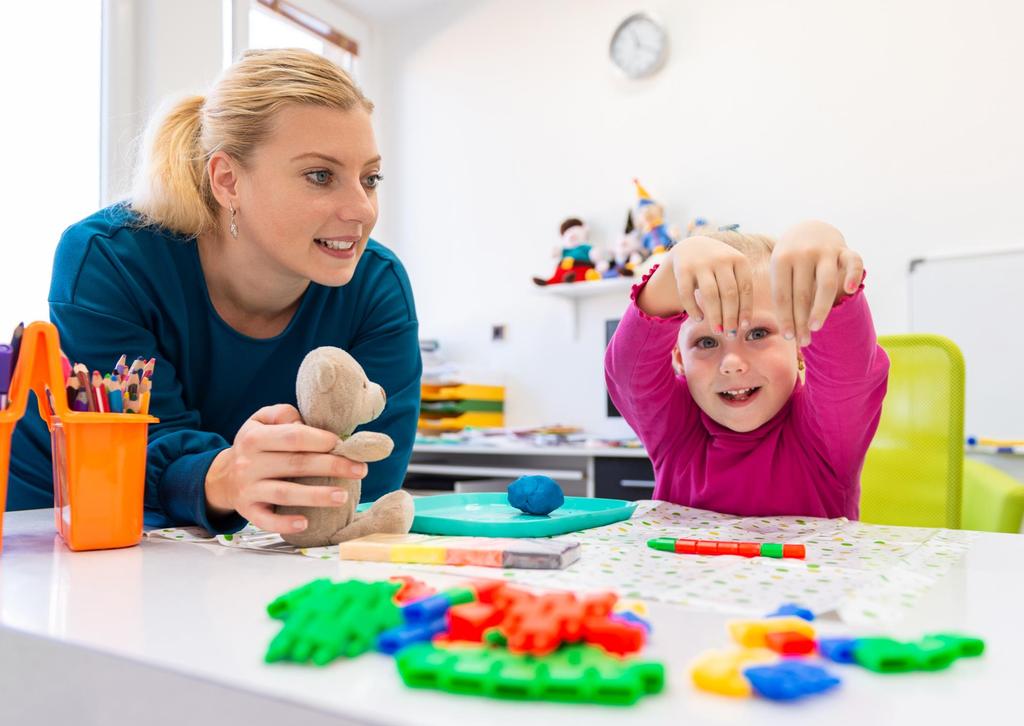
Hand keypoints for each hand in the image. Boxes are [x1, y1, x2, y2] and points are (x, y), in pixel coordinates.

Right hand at [204, 404, 368, 532]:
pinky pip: (266, 520)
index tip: (343, 443)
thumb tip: (307, 424)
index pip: (293, 436)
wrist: (223, 477)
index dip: (320, 440)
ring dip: (315, 496)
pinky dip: (285, 523)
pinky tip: (306, 522)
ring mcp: (248, 489)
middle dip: (331, 466)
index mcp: (254, 438)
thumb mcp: (261, 420)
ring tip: (343, 496)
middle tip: (360, 470)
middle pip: (295, 464)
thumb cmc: (255, 446)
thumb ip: (284, 415)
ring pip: (284, 493)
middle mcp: (249, 463)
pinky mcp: (248, 511)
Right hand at [662, 235, 754, 335]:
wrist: (691, 247)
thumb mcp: (733, 270)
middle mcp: (721, 258)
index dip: (745, 310)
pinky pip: (687, 293)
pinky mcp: (683, 268)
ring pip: (710, 294)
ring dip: (715, 316)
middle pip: (728, 293)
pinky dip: (693, 309)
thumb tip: (744, 325)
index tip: (743, 327)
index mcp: (739, 259)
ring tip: (717, 331)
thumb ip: (741, 289)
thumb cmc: (718, 267)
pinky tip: (699, 318)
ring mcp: (701, 262)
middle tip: (730, 334)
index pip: (745, 289)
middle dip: (730, 317)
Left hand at [770, 221, 863, 345]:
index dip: (786, 318)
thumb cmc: (791, 261)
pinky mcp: (844, 249)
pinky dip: (853, 274)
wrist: (808, 229)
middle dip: (802, 320)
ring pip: (826, 283)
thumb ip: (784, 295)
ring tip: (816, 327)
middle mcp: (803, 254)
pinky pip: (853, 261)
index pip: (782, 295)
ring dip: (820, 308)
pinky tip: (851, 290)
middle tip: (802, 342)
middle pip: (802, 293)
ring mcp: (825, 250)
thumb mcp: (780, 271)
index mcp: (782, 260)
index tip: (788, 337)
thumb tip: (788, 333)